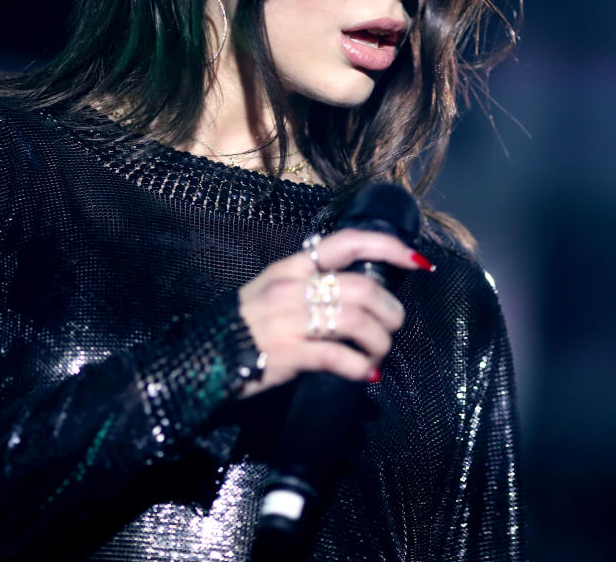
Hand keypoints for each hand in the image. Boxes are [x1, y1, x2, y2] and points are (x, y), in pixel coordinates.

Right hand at [236, 229, 427, 397]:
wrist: (197, 362)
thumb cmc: (243, 328)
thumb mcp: (272, 292)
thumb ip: (310, 286)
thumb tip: (361, 294)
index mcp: (292, 267)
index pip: (347, 242)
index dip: (388, 247)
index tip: (418, 261)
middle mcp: (291, 287)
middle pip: (363, 288)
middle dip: (391, 310)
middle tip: (393, 327)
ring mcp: (288, 320)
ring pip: (357, 322)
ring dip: (380, 342)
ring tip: (377, 355)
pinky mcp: (286, 354)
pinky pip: (338, 357)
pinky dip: (360, 367)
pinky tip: (365, 374)